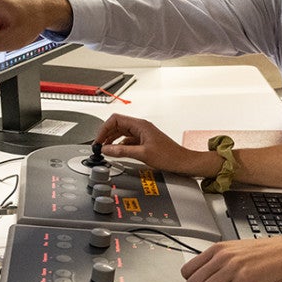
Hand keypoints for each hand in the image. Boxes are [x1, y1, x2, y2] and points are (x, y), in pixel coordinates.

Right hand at [96, 113, 216, 175]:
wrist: (182, 162)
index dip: (104, 129)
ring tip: (106, 150)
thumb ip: (122, 151)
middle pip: (117, 125)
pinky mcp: (144, 141)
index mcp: (140, 125)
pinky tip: (117, 153)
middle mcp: (141, 127)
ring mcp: (142, 134)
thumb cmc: (169, 156)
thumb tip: (107, 149)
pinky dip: (120, 146)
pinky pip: (127, 140)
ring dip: (112, 140)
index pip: (115, 120)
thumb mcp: (142, 154)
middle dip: (106, 135)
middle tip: (99, 146)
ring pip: (121, 133)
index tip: (98, 140)